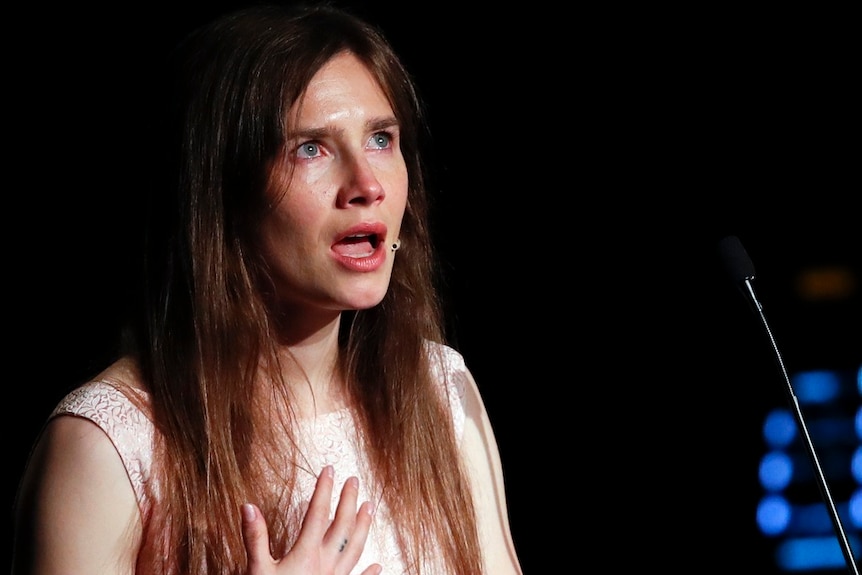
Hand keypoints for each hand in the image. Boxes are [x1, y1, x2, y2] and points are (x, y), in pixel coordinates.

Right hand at [242, 465, 380, 574]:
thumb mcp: (256, 569)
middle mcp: (326, 564)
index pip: (318, 513)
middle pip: (342, 526)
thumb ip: (256, 538)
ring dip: (363, 527)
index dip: (324, 490)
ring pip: (355, 549)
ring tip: (369, 507)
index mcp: (306, 554)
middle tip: (354, 481)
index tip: (329, 470)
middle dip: (348, 501)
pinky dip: (369, 573)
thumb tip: (249, 507)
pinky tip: (377, 565)